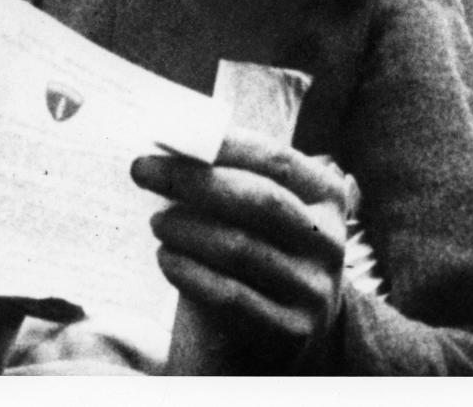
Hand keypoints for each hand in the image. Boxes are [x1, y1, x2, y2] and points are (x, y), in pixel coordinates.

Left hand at [131, 128, 348, 367]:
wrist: (269, 334)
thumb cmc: (253, 251)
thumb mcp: (256, 214)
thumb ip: (230, 179)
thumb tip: (172, 145)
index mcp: (327, 196)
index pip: (277, 160)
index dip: (224, 145)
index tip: (168, 137)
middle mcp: (329, 242)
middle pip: (259, 200)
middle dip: (194, 180)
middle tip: (142, 170)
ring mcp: (314, 289)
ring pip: (241, 248)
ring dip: (186, 228)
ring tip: (155, 221)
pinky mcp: (291, 330)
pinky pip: (230, 296)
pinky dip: (189, 272)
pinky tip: (165, 258)